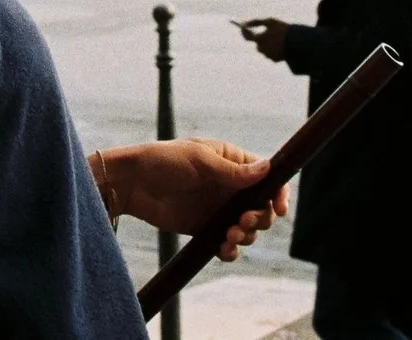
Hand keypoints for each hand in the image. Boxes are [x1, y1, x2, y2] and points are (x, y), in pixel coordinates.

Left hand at [94, 140, 284, 259]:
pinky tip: (223, 249)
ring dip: (245, 236)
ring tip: (229, 236)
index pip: (268, 178)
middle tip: (242, 222)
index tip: (280, 209)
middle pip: (263, 208)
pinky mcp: (206, 229)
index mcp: (232, 162)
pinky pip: (228, 244)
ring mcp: (219, 209)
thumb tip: (267, 169)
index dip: (279, 194)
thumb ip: (232, 171)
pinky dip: (231, 250)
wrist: (131, 184)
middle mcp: (230, 187)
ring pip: (248, 229)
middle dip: (259, 219)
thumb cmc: (162, 161)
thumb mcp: (199, 160)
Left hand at [234, 17, 290, 61]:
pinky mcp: (275, 60)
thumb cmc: (283, 29)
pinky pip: (271, 54)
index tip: (243, 28)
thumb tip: (243, 24)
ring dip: (268, 45)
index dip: (245, 32)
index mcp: (260, 39)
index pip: (248, 37)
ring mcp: (269, 55)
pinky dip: (274, 49)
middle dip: (261, 40)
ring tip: (277, 39)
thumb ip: (255, 22)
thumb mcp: (270, 22)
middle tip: (265, 34)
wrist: (298, 43)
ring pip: (265, 49)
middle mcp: (263, 49)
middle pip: (257, 44)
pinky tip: (281, 45)